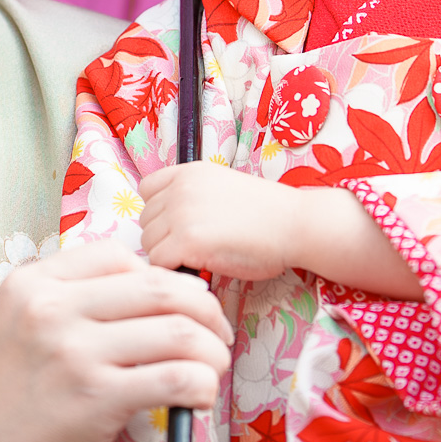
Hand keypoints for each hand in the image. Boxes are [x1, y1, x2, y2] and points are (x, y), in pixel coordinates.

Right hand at [0, 240, 232, 441]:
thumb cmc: (6, 389)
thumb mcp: (19, 320)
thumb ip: (68, 293)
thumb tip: (147, 281)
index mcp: (33, 282)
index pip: (118, 256)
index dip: (161, 276)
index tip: (180, 301)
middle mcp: (52, 308)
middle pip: (158, 287)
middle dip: (204, 308)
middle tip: (217, 331)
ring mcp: (73, 351)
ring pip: (177, 330)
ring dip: (211, 349)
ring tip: (214, 365)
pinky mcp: (95, 397)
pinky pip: (174, 377)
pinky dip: (202, 384)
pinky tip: (200, 394)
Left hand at [139, 161, 302, 280]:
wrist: (294, 224)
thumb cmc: (266, 213)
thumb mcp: (223, 186)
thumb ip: (193, 196)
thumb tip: (167, 221)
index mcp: (189, 171)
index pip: (147, 189)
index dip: (159, 211)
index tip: (179, 226)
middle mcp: (180, 188)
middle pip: (146, 220)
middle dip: (164, 237)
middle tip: (193, 249)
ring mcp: (181, 213)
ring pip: (149, 243)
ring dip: (168, 256)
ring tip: (198, 259)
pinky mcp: (187, 241)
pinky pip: (159, 262)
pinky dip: (174, 270)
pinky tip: (198, 269)